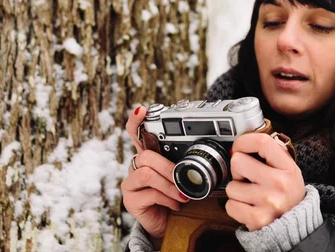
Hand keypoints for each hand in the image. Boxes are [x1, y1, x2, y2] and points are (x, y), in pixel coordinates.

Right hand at [121, 106, 188, 241]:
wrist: (168, 225)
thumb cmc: (175, 196)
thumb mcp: (181, 176)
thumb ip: (184, 163)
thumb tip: (203, 153)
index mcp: (148, 157)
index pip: (136, 134)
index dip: (136, 121)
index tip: (141, 110)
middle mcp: (135, 167)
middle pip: (145, 156)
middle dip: (167, 167)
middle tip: (182, 178)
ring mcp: (130, 183)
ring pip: (146, 174)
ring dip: (169, 185)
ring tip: (181, 195)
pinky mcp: (130, 200)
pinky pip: (149, 193)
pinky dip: (167, 198)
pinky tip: (175, 204)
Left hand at [225, 133, 305, 231]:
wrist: (295, 228)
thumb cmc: (287, 196)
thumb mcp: (289, 171)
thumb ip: (273, 154)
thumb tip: (246, 141)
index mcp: (288, 168)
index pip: (262, 142)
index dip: (244, 141)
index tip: (239, 147)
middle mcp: (279, 183)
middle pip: (238, 162)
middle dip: (238, 170)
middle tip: (249, 178)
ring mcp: (268, 202)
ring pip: (231, 186)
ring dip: (237, 191)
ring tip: (251, 196)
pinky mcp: (257, 219)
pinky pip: (230, 205)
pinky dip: (236, 208)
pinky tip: (249, 208)